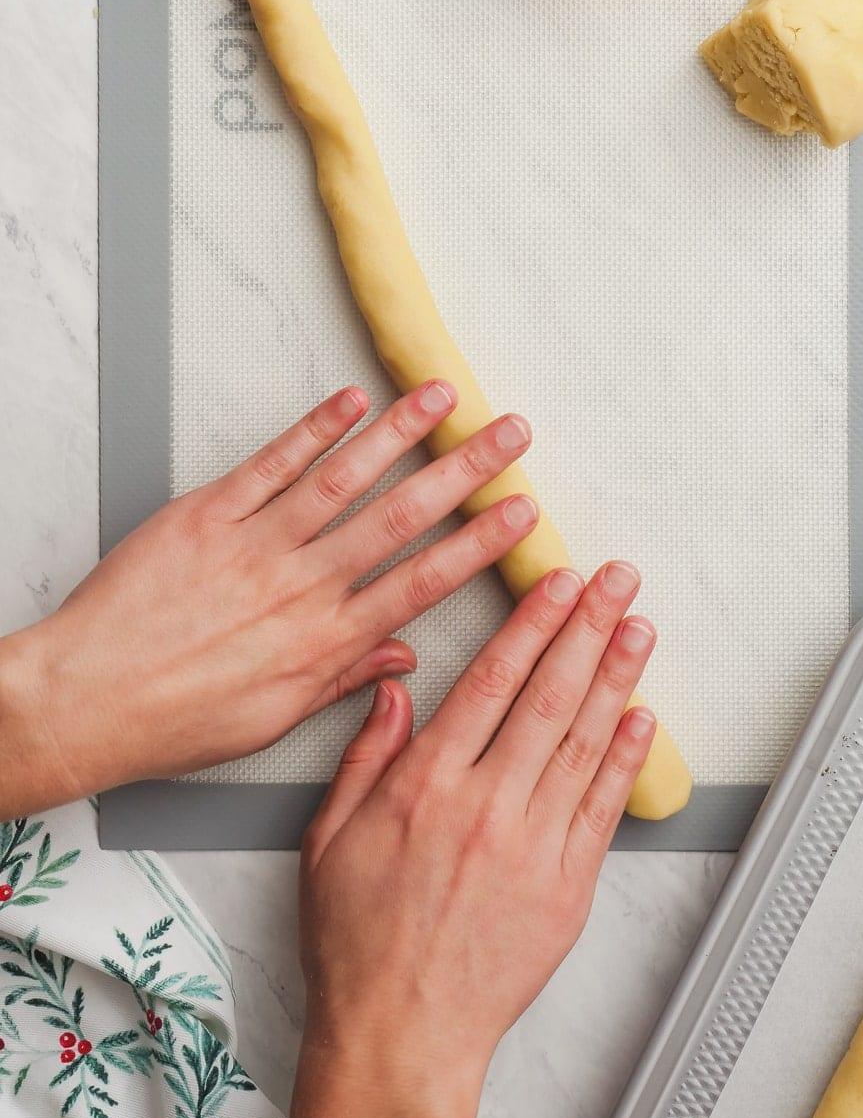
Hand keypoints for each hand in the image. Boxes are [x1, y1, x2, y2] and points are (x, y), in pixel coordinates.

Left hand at [0, 380, 541, 814]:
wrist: (86, 700)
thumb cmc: (175, 719)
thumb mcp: (273, 718)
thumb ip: (344, 677)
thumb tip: (403, 661)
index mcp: (323, 640)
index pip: (423, 581)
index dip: (480, 542)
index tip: (522, 512)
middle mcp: (301, 586)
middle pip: (400, 517)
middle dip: (464, 471)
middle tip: (510, 434)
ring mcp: (255, 545)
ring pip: (344, 479)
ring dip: (400, 434)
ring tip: (443, 398)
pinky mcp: (207, 516)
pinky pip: (271, 465)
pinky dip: (314, 429)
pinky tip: (351, 402)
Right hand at [283, 563, 657, 1117]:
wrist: (400, 1034)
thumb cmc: (357, 942)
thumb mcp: (328, 839)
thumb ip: (364, 759)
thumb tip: (392, 690)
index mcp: (425, 786)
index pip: (490, 683)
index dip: (531, 624)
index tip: (557, 581)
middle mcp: (485, 806)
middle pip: (548, 698)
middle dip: (587, 629)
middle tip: (617, 580)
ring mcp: (532, 846)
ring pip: (583, 742)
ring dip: (617, 677)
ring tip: (640, 626)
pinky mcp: (565, 887)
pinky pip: (601, 808)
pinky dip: (625, 758)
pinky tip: (643, 715)